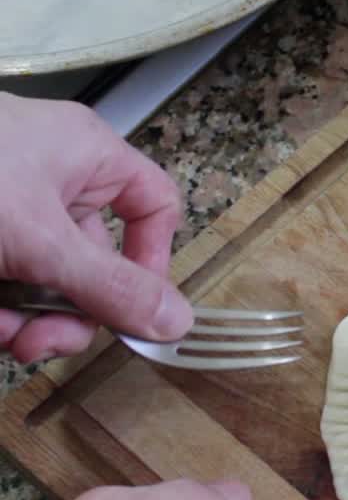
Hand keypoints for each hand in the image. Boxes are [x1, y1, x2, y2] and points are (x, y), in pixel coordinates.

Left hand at [0, 92, 193, 362]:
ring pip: (40, 283)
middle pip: (91, 261)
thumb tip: (177, 323)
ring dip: (23, 321)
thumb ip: (111, 289)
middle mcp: (49, 178)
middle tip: (39, 343)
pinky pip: (1, 286)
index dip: (150, 260)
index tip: (129, 309)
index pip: (152, 204)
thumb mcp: (40, 243)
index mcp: (85, 156)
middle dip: (67, 312)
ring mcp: (4, 209)